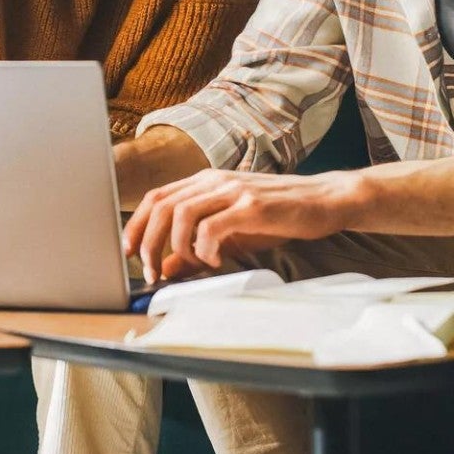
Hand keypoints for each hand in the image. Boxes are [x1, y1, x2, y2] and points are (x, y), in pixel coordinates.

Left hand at [123, 169, 356, 279]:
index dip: (137, 226)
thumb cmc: (279, 214)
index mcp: (206, 182)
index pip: (156, 198)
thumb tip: (166, 267)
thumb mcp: (232, 231)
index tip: (129, 253)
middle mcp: (215, 180)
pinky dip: (205, 249)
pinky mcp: (251, 206)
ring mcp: (233, 190)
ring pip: (181, 215)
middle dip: (149, 243)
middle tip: (151, 272)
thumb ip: (198, 247)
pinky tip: (217, 261)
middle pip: (161, 206)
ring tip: (190, 266)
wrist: (324, 200)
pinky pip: (212, 227)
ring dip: (176, 248)